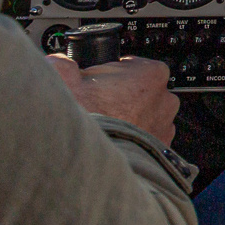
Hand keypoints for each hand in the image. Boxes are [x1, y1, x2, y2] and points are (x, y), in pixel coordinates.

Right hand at [48, 54, 180, 146]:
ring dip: (127, 119)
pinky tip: (113, 140)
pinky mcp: (161, 148)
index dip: (109, 74)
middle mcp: (165, 99)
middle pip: (139, 91)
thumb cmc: (84, 120)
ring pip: (145, 115)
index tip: (96, 83)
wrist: (90, 162)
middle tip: (96, 106)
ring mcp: (165, 125)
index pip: (130, 65)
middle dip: (120, 97)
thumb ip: (63, 64)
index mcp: (150, 73)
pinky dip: (132, 139)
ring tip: (103, 125)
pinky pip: (146, 138)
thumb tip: (59, 62)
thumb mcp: (64, 79)